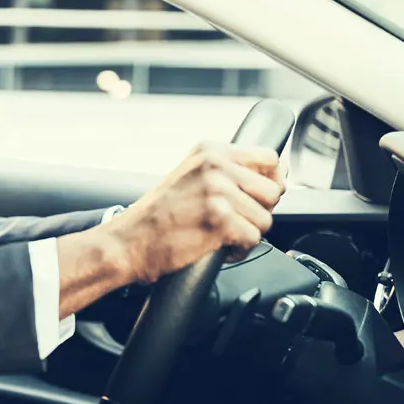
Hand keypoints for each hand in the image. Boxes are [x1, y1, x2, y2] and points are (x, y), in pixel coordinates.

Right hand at [104, 143, 285, 283]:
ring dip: (246, 233)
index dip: (271, 181)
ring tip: (219, 235)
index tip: (258, 197)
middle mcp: (215, 166)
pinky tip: (216, 247)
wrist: (126, 243)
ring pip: (265, 219)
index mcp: (209, 152)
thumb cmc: (154, 218)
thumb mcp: (189, 177)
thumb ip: (226, 172)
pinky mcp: (219, 220)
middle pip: (273, 191)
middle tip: (231, 221)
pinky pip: (253, 239)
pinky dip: (237, 251)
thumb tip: (277, 178)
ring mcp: (217, 192)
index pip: (269, 158)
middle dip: (257, 212)